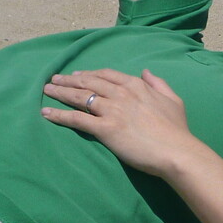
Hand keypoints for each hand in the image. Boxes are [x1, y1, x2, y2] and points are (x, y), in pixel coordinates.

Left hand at [41, 68, 202, 178]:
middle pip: (89, 82)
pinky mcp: (104, 128)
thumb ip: (158, 83)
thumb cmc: (176, 130)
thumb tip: (146, 72)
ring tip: (47, 90)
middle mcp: (120, 93)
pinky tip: (46, 113)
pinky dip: (59, 114)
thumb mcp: (173, 100)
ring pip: (79, 97)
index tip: (79, 74)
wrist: (176, 151)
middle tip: (55, 79)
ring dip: (60, 92)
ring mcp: (111, 110)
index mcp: (136, 85)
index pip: (106, 74)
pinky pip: (76, 119)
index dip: (90, 73)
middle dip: (69, 79)